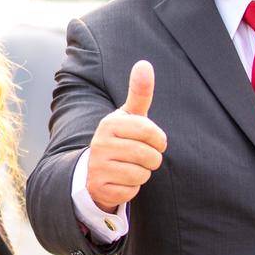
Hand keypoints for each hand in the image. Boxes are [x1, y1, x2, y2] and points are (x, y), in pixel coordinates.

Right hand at [85, 61, 166, 213]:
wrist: (94, 170)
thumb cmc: (121, 138)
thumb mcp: (129, 116)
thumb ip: (139, 92)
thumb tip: (144, 63)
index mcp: (110, 123)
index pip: (150, 132)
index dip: (159, 140)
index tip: (154, 141)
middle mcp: (100, 143)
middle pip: (149, 156)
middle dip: (152, 159)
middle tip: (142, 156)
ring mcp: (97, 166)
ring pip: (141, 174)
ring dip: (142, 174)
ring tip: (131, 167)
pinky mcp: (100, 187)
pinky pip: (131, 191)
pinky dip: (132, 188)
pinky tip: (122, 180)